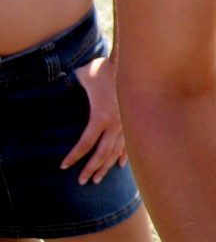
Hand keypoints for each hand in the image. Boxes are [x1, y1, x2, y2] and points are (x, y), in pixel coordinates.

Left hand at [60, 56, 127, 184]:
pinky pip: (130, 143)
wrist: (131, 63)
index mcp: (101, 116)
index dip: (73, 157)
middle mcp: (116, 124)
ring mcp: (127, 123)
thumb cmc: (104, 69)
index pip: (85, 144)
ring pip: (117, 151)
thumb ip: (68, 85)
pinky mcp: (134, 121)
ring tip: (97, 178)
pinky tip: (120, 165)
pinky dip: (125, 155)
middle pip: (102, 154)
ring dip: (106, 166)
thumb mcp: (82, 77)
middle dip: (91, 169)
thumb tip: (52, 86)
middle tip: (82, 181)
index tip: (63, 166)